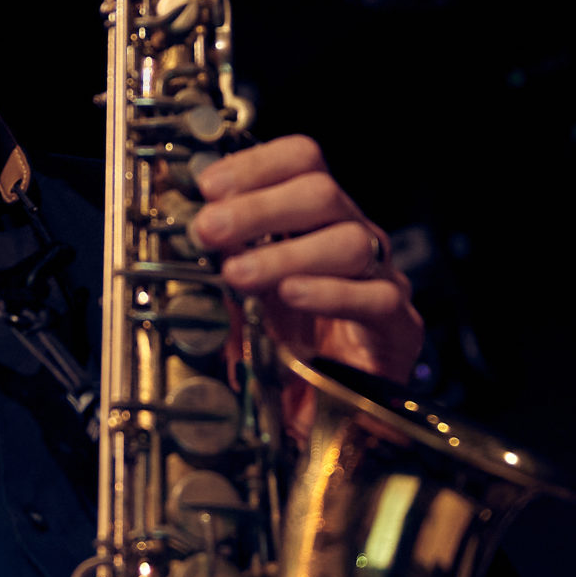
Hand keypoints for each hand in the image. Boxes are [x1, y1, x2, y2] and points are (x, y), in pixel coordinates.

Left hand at [189, 135, 422, 389]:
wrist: (330, 415)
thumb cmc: (289, 347)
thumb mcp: (240, 295)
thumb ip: (219, 259)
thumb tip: (179, 223)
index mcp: (316, 220)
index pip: (302, 161)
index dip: (256, 165)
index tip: (210, 186)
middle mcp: (352, 237)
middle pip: (322, 192)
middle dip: (260, 206)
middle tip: (211, 228)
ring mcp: (378, 277)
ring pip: (348, 241)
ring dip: (284, 253)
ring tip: (238, 274)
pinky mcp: (396, 324)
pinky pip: (374, 297)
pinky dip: (329, 293)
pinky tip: (291, 295)